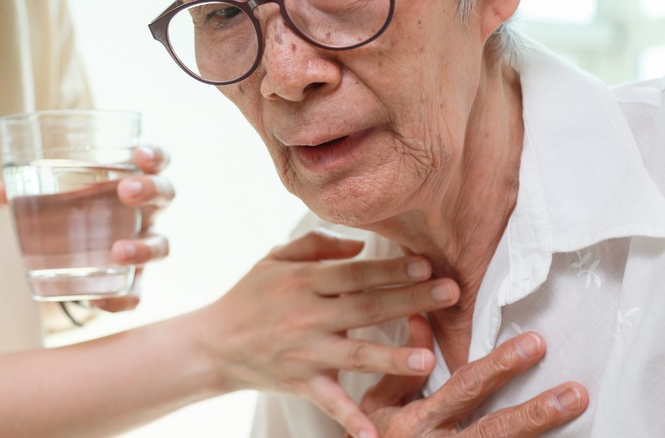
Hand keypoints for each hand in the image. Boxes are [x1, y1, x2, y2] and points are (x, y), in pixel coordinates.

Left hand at [0, 145, 174, 311]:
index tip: (141, 154)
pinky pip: (138, 292)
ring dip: (145, 248)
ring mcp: (143, 244)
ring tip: (118, 251)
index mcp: (132, 180)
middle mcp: (146, 211)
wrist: (74, 253)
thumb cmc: (71, 209)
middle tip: (125, 192)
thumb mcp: (51, 194)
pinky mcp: (132, 280)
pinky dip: (122, 299)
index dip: (155, 155)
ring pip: (162, 245)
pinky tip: (99, 301)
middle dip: (150, 191)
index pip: (156, 161)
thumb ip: (27, 190)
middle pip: (165, 196)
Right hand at [201, 229, 461, 437]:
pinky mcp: (302, 382)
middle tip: (450, 292)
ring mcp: (306, 352)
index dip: (391, 268)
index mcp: (305, 282)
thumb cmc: (250, 295)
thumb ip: (316, 245)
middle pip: (367, 307)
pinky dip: (350, 419)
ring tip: (426, 358)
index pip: (356, 273)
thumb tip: (360, 245)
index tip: (426, 263)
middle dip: (411, 300)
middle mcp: (308, 316)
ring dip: (392, 356)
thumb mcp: (275, 259)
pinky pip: (330, 402)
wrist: (213, 344)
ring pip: (356, 353)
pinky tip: (374, 435)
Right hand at [354, 317, 588, 437]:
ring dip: (539, 434)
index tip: (533, 343)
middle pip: (492, 429)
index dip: (499, 366)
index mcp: (417, 420)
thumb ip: (402, 369)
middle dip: (535, 411)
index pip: (464, 388)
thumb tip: (421, 319)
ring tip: (574, 412)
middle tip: (574, 392)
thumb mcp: (378, 404)